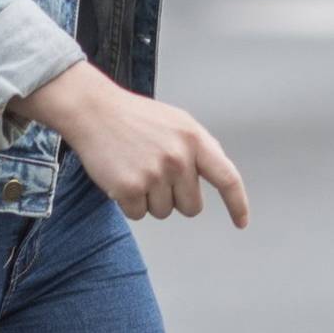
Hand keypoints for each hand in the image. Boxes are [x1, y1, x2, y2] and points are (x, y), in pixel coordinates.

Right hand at [23, 63, 247, 226]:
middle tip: (155, 176)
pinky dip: (128, 203)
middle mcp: (178, 158)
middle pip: (191, 207)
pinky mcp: (129, 187)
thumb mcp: (177, 122)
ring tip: (135, 170)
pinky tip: (120, 178)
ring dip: (148, 200)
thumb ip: (199, 148)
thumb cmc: (133, 117)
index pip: (227, 178)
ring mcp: (154, 174)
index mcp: (194, 139)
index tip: (241, 222)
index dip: (237, 204)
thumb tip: (220, 175)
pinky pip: (138, 214)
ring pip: (163, 212)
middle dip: (175, 199)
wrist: (92, 110)